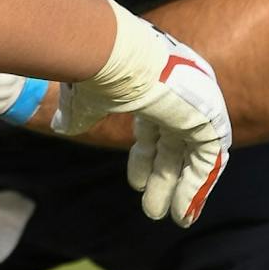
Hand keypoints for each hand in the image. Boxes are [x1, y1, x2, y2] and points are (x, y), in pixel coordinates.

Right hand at [52, 0, 230, 227]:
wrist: (119, 54)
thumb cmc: (100, 70)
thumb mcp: (87, 99)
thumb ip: (78, 114)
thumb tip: (58, 125)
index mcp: (155, 83)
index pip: (155, 125)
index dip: (144, 157)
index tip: (136, 183)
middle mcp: (181, 92)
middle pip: (173, 143)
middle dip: (161, 176)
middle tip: (150, 208)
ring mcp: (198, 104)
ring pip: (191, 154)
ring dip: (178, 186)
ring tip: (163, 216)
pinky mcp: (209, 118)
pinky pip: (209, 161)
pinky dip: (196, 187)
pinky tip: (181, 211)